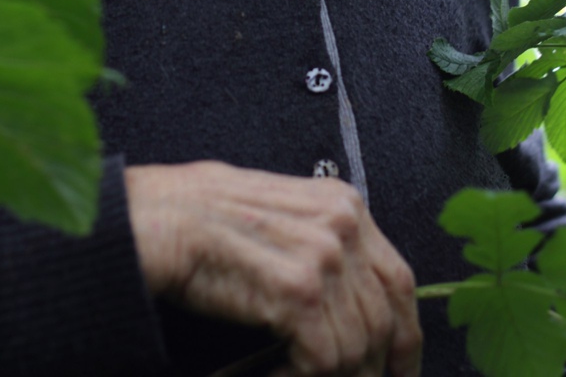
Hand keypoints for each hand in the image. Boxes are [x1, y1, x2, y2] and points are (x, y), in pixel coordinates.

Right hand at [124, 161, 421, 376]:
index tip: (400, 370)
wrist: (160, 218)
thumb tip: (349, 302)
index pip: (399, 281)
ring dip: (328, 376)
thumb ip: (321, 243)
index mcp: (344, 204)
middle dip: (373, 368)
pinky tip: (274, 375)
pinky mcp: (300, 291)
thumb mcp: (282, 215)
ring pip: (356, 347)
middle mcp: (344, 225)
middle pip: (384, 320)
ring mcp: (324, 256)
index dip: (405, 337)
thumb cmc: (205, 217)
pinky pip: (323, 361)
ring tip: (290, 375)